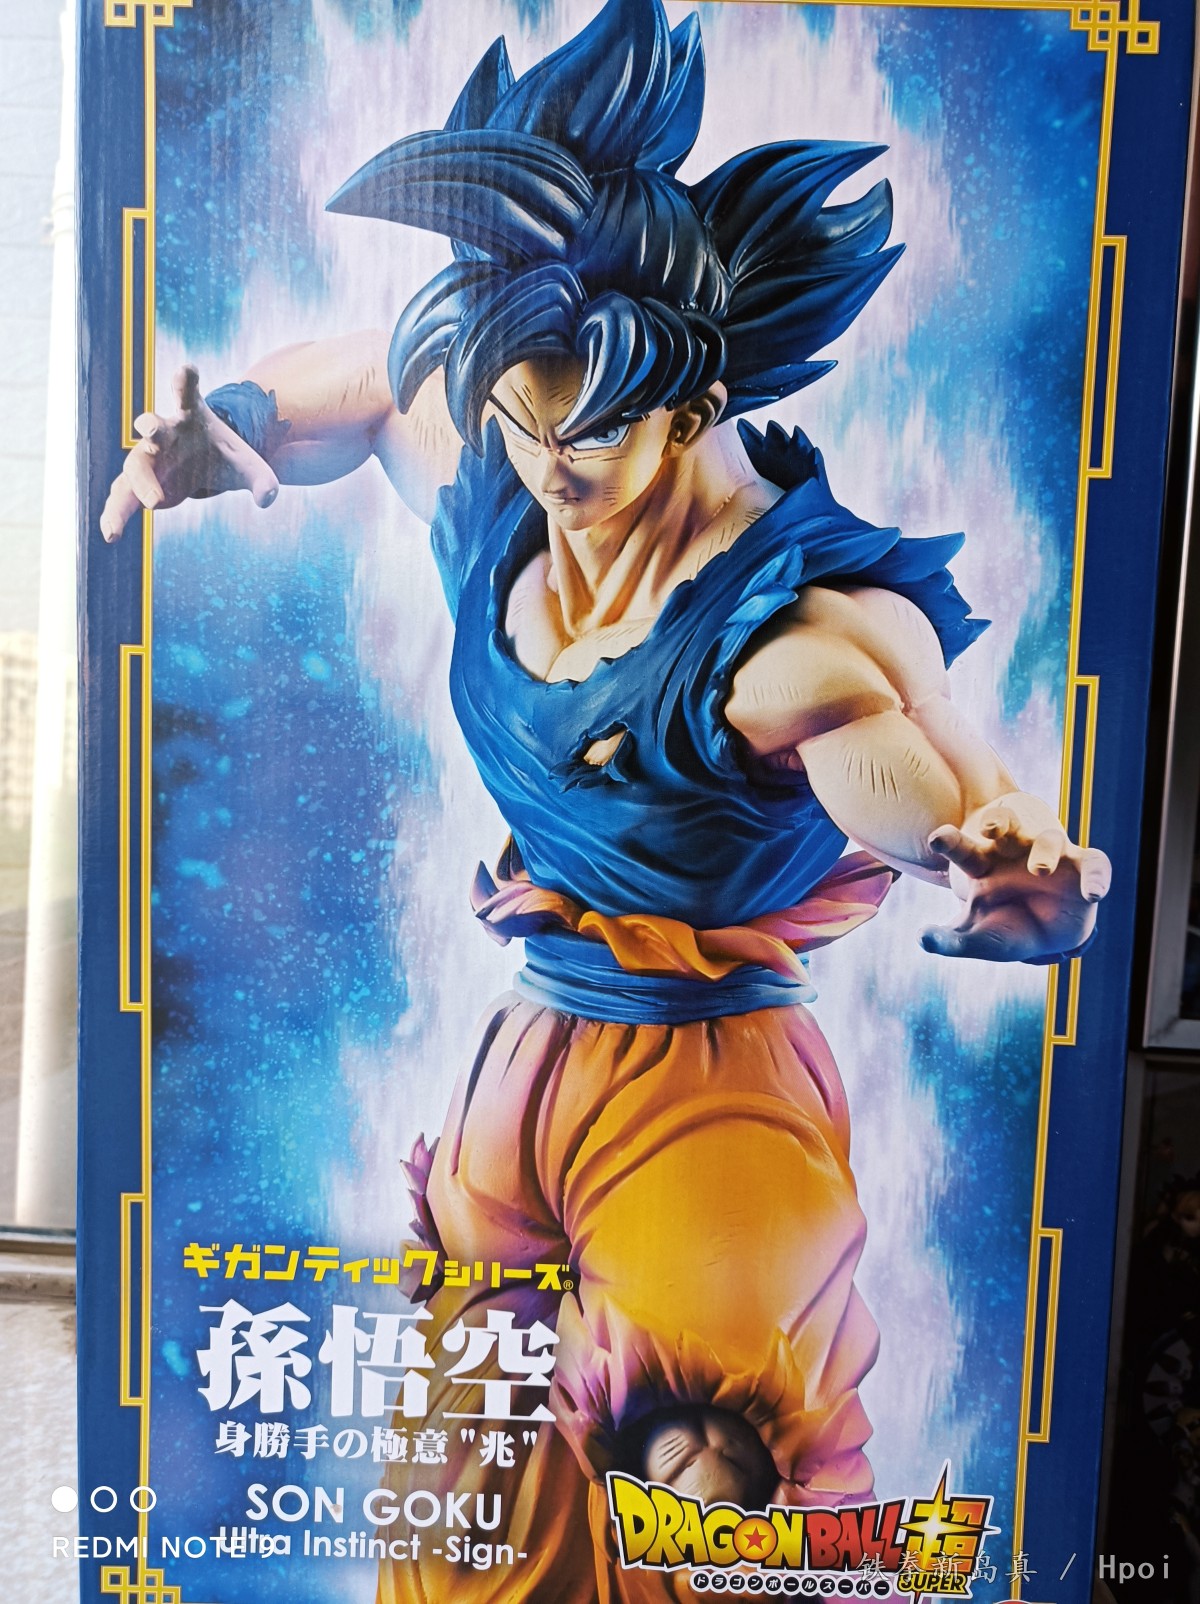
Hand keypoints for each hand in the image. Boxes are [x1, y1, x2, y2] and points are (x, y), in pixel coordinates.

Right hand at [100, 365, 278, 540]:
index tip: (188, 369)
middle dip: (150, 425)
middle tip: (150, 430)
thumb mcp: (247, 466)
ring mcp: (148, 456)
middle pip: (153, 425)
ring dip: (138, 483)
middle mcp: (164, 432)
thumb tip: (269, 497)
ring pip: (135, 466)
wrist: (202, 464)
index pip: (188, 395)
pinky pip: (123, 496)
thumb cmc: (222, 456)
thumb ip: (262, 479)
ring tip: (153, 504)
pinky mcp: (138, 481)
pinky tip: (110, 535)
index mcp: (192, 417)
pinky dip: (116, 514)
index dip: (186, 382)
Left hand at [921, 792, 1110, 961]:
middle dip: (998, 823)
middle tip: (989, 827)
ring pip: (1048, 840)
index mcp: (984, 865)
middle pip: (1005, 829)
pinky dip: (1097, 877)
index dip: (950, 841)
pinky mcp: (1083, 866)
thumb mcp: (977, 938)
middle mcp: (1016, 853)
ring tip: (1040, 870)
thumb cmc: (1006, 928)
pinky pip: (1095, 865)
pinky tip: (1093, 894)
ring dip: (1044, 850)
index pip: (963, 848)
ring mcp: (1051, 855)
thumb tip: (921, 938)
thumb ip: (950, 941)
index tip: (935, 837)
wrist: (1046, 932)